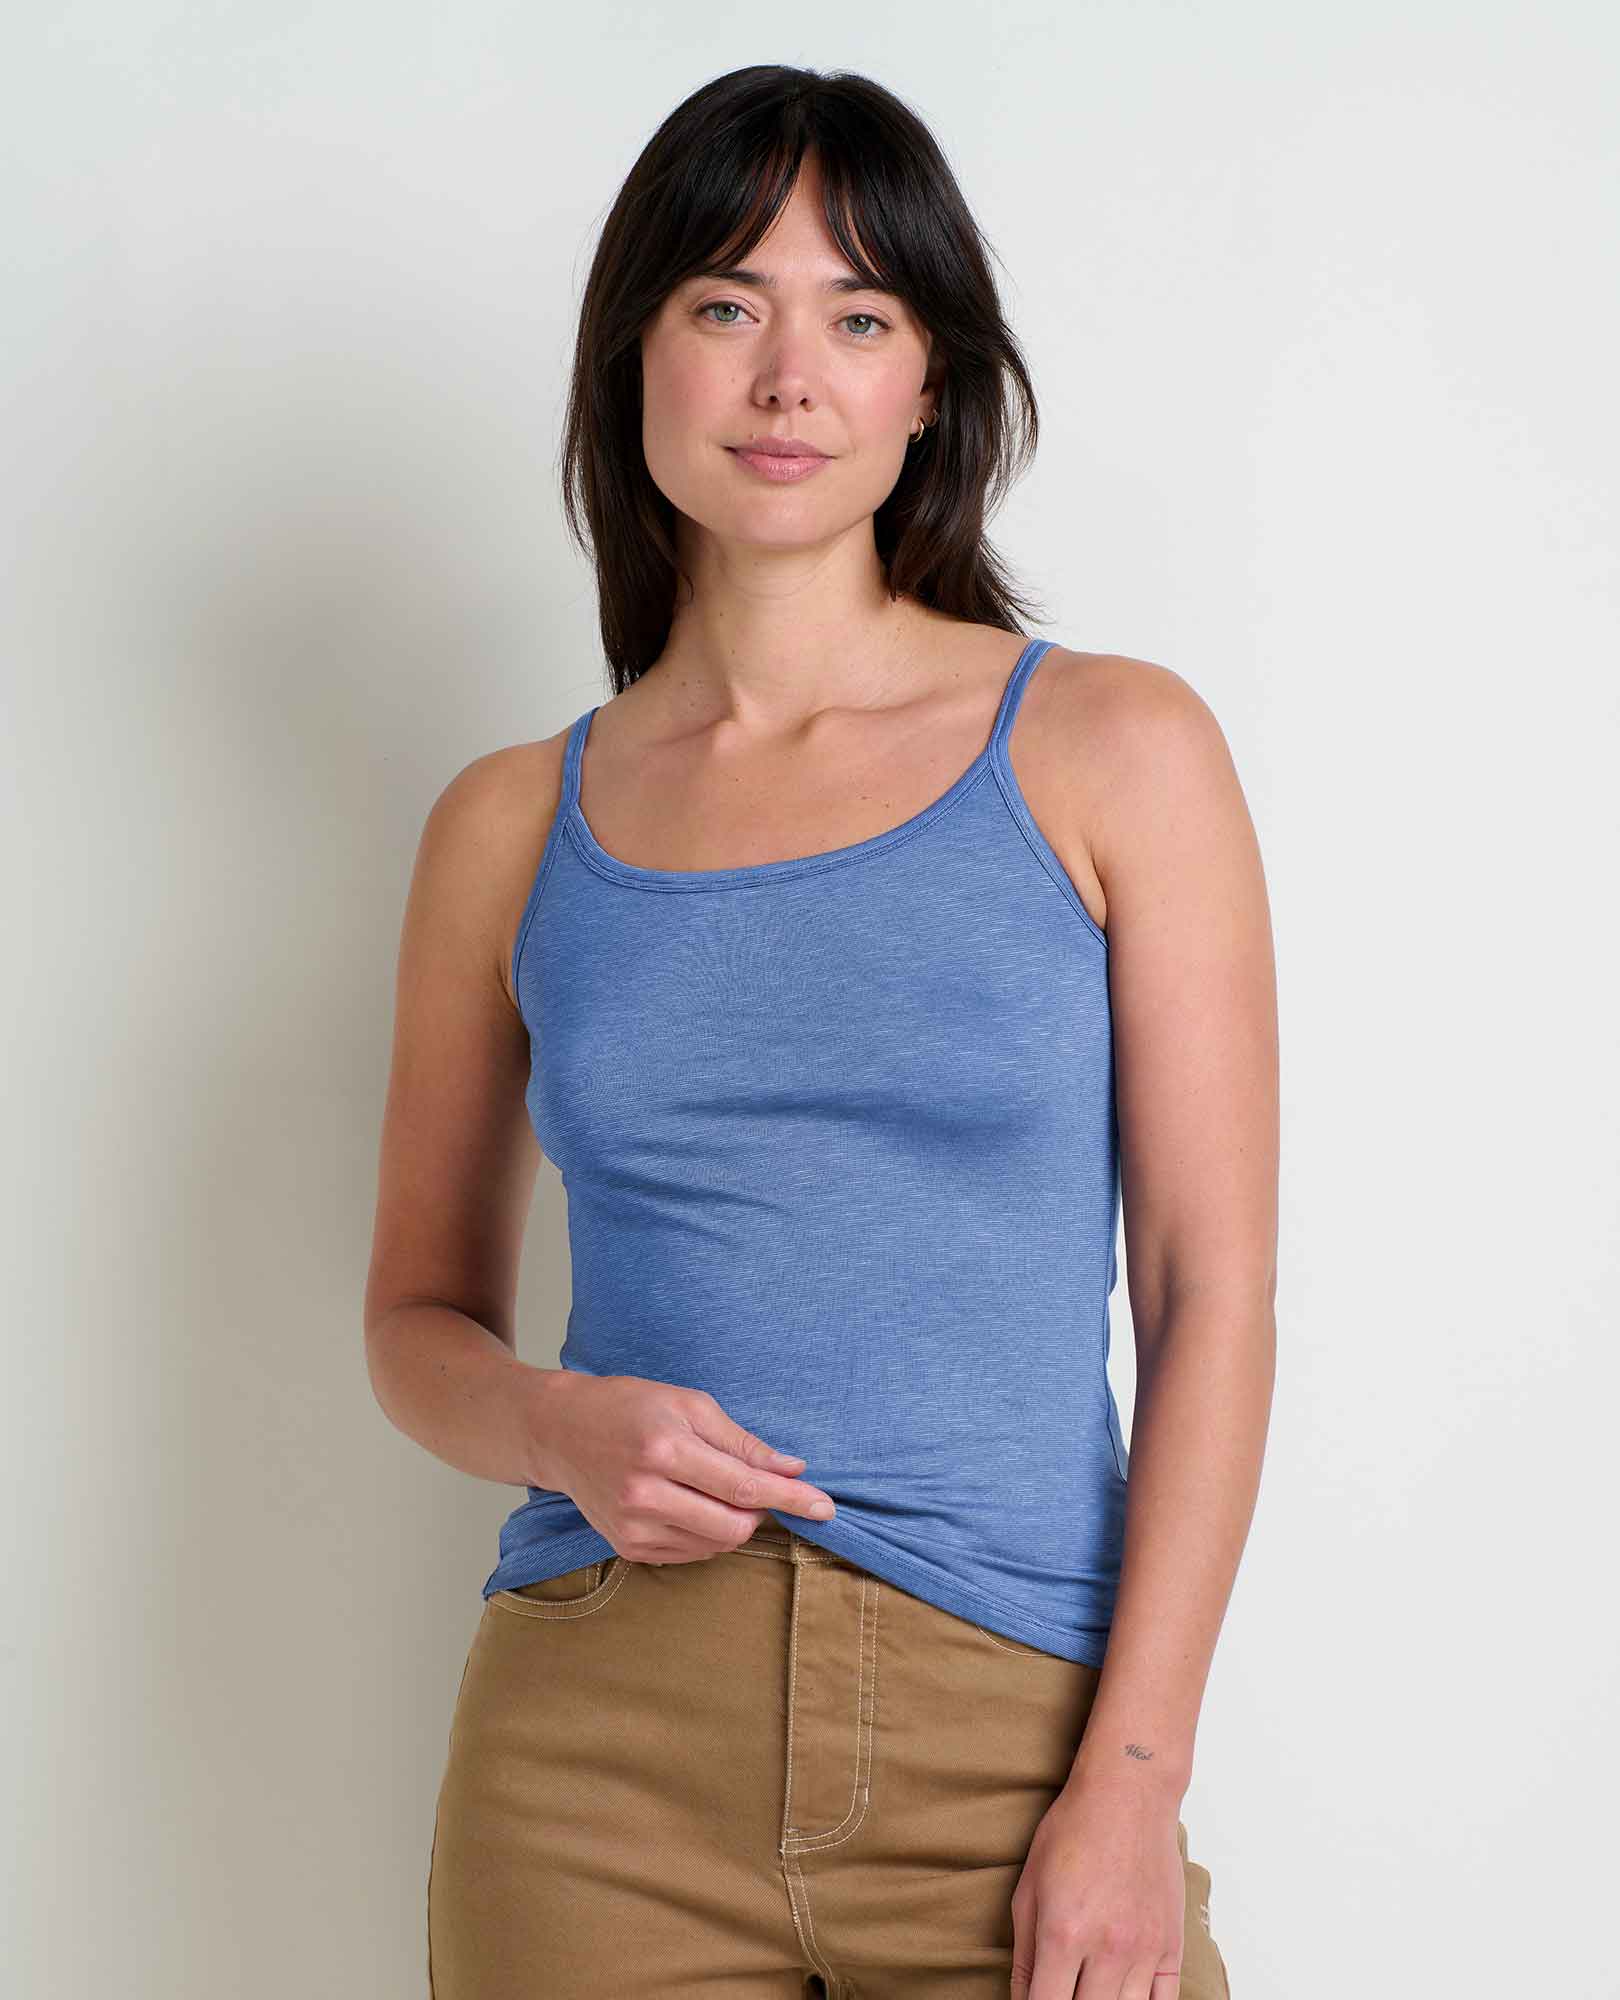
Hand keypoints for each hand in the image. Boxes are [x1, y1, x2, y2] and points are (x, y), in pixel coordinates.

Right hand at [534, 1372, 836, 1563]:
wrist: (560, 1431)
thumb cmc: (629, 1406)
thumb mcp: (689, 1405)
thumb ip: (742, 1442)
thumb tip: (792, 1469)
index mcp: (665, 1449)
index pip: (744, 1487)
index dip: (791, 1498)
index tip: (826, 1507)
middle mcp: (646, 1494)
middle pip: (734, 1526)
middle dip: (762, 1513)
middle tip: (762, 1489)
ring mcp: (632, 1526)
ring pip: (715, 1544)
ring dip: (736, 1524)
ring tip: (718, 1490)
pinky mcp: (626, 1546)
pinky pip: (690, 1554)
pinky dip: (708, 1534)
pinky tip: (695, 1506)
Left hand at [1010, 1780, 1187, 1998]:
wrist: (1128, 1794)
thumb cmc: (1072, 1832)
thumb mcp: (1029, 1888)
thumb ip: (1024, 1954)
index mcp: (1063, 1934)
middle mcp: (1107, 1949)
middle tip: (1062, 1990)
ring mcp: (1144, 1950)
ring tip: (1089, 1989)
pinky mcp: (1171, 1946)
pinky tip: (1123, 1996)